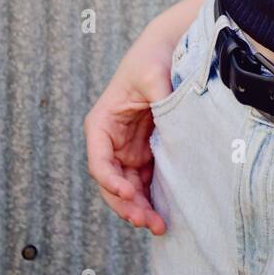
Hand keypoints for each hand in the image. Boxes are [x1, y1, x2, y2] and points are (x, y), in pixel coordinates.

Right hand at [84, 45, 174, 235]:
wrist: (167, 48)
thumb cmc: (152, 58)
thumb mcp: (153, 74)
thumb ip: (161, 97)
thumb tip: (174, 122)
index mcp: (102, 123)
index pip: (99, 161)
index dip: (111, 181)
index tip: (129, 193)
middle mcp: (110, 141)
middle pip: (112, 182)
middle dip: (127, 205)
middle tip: (147, 222)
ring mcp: (128, 149)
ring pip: (128, 188)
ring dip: (139, 208)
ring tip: (158, 226)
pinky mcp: (146, 152)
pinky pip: (145, 181)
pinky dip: (152, 198)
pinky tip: (164, 213)